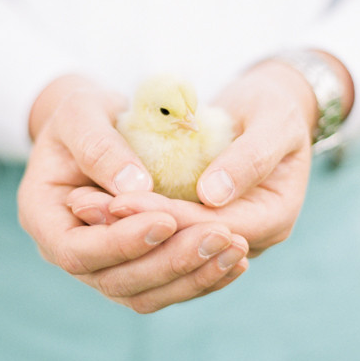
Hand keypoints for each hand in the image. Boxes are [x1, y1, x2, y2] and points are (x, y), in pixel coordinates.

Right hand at [17, 74, 248, 312]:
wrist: (100, 127)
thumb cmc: (84, 114)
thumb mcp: (82, 112)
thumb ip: (99, 147)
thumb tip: (135, 188)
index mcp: (44, 219)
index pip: (78, 252)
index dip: (122, 242)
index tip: (168, 218)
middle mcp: (71, 252)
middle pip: (117, 282)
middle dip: (170, 263)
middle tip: (220, 235)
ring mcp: (104, 266)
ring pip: (146, 295)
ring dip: (193, 277)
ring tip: (236, 249)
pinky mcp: (137, 266)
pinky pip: (167, 286)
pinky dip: (202, 278)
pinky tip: (236, 261)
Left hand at [70, 55, 352, 257]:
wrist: (269, 110)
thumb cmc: (274, 108)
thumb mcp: (271, 121)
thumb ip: (248, 158)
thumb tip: (211, 195)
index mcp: (274, 217)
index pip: (213, 229)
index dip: (167, 217)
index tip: (121, 198)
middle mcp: (249, 240)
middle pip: (186, 249)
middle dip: (136, 230)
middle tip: (88, 205)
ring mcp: (222, 239)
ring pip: (169, 253)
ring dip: (126, 233)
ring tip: (85, 207)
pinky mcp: (199, 230)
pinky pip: (164, 240)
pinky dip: (131, 226)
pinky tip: (98, 207)